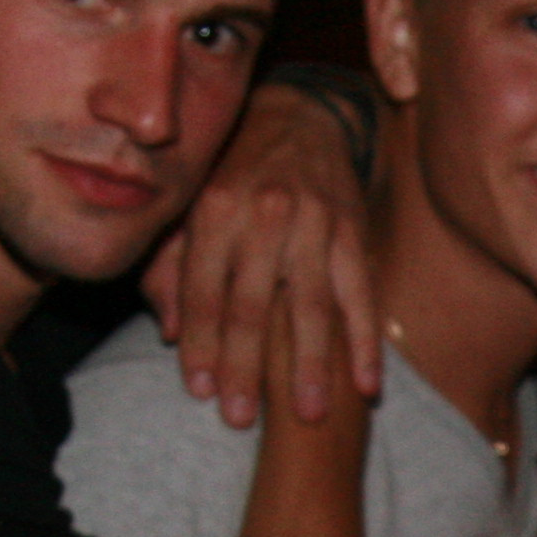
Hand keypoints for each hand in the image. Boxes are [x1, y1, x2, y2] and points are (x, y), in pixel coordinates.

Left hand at [143, 80, 380, 429]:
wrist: (301, 118)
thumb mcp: (192, 208)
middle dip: (246, 366)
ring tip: (308, 415)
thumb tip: (169, 332)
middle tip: (240, 419)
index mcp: (216, 210)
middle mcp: (264, 215)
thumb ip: (173, 269)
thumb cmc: (236, 174)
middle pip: (252, 304)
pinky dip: (365, 343)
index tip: (200, 392)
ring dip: (310, 365)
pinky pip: (361, 295)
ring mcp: (314, 224)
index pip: (203, 289)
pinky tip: (366, 385)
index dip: (200, 343)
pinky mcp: (352, 232)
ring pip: (310, 305)